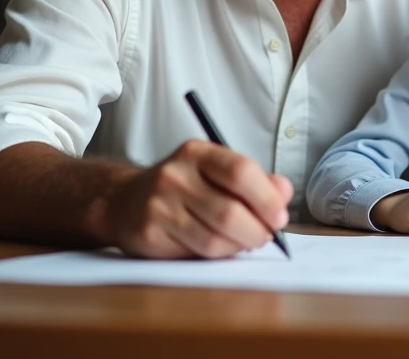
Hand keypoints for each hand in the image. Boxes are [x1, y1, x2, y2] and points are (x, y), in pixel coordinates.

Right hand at [104, 139, 292, 258]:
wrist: (124, 201)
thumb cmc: (185, 187)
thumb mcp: (217, 172)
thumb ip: (255, 181)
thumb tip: (284, 191)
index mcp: (197, 152)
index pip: (240, 172)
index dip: (267, 199)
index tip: (280, 217)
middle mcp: (174, 175)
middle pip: (230, 212)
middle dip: (258, 231)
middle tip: (267, 237)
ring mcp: (158, 205)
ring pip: (215, 239)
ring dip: (239, 246)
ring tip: (244, 242)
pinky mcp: (149, 234)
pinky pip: (196, 253)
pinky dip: (217, 255)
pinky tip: (219, 247)